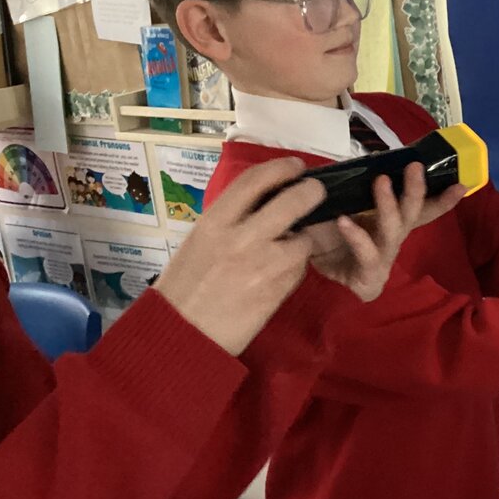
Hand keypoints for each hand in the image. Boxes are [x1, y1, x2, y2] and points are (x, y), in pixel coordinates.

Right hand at [152, 157, 324, 355]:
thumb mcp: (199, 240)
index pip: (256, 180)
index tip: (295, 166)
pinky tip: (279, 272)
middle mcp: (242, 238)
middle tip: (316, 191)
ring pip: (302, 239)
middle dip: (311, 192)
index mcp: (216, 221)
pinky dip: (295, 266)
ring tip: (286, 246)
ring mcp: (264, 265)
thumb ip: (230, 219)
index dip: (281, 167)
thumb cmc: (185, 285)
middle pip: (293, 201)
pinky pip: (298, 268)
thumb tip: (262, 200)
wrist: (183, 332)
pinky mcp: (278, 290)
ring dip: (301, 239)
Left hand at [305, 162, 465, 301]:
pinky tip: (343, 221)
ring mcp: (382, 259)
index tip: (461, 184)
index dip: (442, 198)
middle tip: (415, 166)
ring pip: (392, 230)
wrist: (305, 270)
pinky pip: (366, 253)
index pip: (422, 208)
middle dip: (417, 190)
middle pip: (412, 214)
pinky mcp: (368, 277)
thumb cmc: (327, 234)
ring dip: (389, 204)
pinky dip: (356, 236)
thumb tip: (340, 164)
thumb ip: (342, 185)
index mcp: (392, 220)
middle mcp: (392, 238)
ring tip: (381, 180)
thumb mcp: (339, 203)